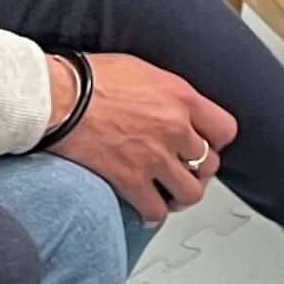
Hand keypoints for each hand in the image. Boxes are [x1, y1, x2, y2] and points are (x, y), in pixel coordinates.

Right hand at [44, 49, 238, 220]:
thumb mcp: (143, 70)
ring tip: (169, 193)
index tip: (204, 145)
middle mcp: (175, 129)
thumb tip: (174, 106)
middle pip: (209, 164)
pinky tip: (146, 208)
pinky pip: (156, 210)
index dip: (216, 141)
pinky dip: (153, 213)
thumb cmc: (90, 79)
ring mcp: (154, 157)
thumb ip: (168, 93)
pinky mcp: (130, 180)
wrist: (58, 96)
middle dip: (196, 169)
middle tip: (182, 170)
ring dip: (180, 195)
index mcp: (182, 98)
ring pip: (190, 193)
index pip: (225, 130)